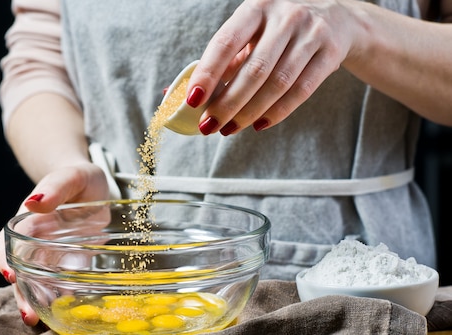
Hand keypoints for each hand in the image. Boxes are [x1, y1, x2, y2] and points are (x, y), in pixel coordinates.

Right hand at [0, 162, 109, 325]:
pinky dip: (61, 298)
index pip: (6, 244)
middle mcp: (35, 242)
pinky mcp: (71, 263)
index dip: (4, 260)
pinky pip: (62, 284)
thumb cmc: (78, 178)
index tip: (10, 275)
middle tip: (29, 315)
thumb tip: (32, 204)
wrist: (94, 185)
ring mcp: (53, 255)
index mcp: (28, 222)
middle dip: (21, 294)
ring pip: (38, 282)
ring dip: (38, 301)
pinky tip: (65, 312)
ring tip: (41, 321)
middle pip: (20, 271)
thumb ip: (53, 188)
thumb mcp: (70, 177)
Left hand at [188, 0, 359, 134]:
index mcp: (256, 8)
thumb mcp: (252, 34)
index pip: (225, 43)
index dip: (207, 74)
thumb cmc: (279, 31)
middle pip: (253, 69)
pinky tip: (258, 124)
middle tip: (208, 126)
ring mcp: (311, 33)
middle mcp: (285, 17)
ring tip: (229, 129)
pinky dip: (277, 112)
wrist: (336, 18)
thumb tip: (190, 95)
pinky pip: (301, 91)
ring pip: (277, 83)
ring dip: (249, 113)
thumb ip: (225, 61)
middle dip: (227, 103)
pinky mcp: (330, 52)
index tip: (193, 100)